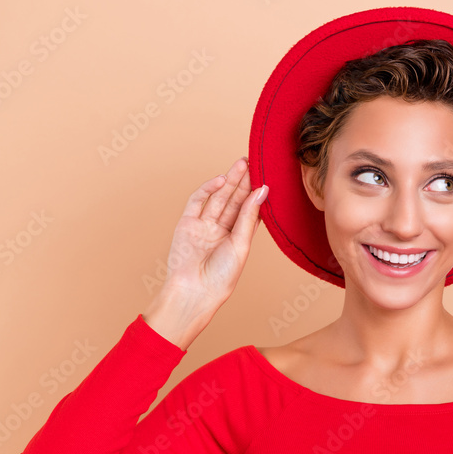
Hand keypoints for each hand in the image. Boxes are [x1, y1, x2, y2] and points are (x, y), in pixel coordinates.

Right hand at [159, 156, 268, 306]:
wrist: (194, 291)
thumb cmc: (222, 276)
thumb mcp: (241, 244)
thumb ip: (249, 216)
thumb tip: (262, 190)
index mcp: (238, 237)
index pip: (249, 209)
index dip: (255, 193)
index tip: (265, 176)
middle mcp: (221, 229)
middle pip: (234, 200)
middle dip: (243, 181)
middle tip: (252, 162)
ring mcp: (203, 225)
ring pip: (218, 198)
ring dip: (229, 181)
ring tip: (241, 164)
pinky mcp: (187, 223)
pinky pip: (198, 201)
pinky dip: (208, 189)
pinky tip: (221, 180)